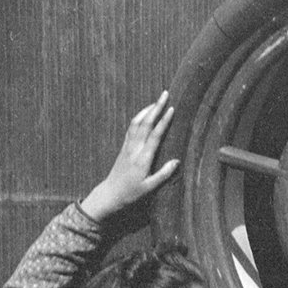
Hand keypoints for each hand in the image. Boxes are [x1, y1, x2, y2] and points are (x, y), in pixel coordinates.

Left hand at [81, 91, 179, 221]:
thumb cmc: (131, 193)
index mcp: (143, 158)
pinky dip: (138, 117)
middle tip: (165, 94)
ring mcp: (128, 146)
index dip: (164, 121)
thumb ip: (164, 174)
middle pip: (146, 123)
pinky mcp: (124, 147)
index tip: (172, 109)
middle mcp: (135, 149)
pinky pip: (131, 128)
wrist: (111, 193)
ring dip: (147, 109)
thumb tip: (177, 161)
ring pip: (137, 122)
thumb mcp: (150, 187)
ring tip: (157, 100)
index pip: (155, 135)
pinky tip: (144, 113)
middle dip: (156, 107)